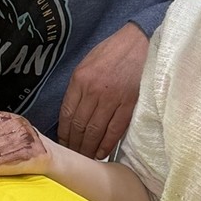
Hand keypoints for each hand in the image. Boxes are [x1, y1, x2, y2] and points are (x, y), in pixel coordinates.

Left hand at [58, 23, 147, 158]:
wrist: (138, 42)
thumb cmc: (111, 51)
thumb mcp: (86, 64)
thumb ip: (78, 87)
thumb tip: (72, 112)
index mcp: (79, 80)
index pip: (66, 114)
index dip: (63, 133)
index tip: (62, 144)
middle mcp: (93, 91)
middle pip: (79, 126)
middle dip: (74, 144)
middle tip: (72, 156)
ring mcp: (111, 98)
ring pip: (95, 131)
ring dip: (89, 148)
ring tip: (85, 158)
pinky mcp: (128, 103)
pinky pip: (115, 129)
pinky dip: (107, 143)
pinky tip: (101, 152)